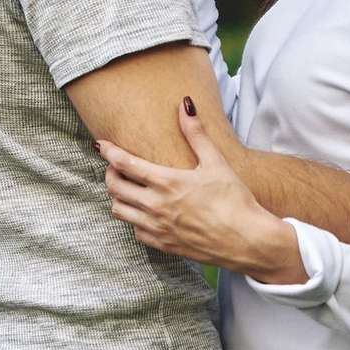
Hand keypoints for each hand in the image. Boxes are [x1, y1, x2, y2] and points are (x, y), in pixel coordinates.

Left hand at [97, 100, 307, 283]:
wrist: (249, 241)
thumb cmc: (235, 200)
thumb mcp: (216, 163)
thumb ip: (196, 134)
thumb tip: (185, 104)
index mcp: (167, 183)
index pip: (124, 164)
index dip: (108, 152)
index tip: (100, 144)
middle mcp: (156, 206)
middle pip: (114, 188)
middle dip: (110, 174)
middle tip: (116, 167)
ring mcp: (158, 228)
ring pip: (119, 211)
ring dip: (118, 198)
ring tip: (126, 189)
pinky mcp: (164, 245)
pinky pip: (135, 232)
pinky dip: (134, 220)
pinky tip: (144, 213)